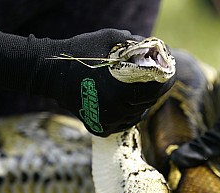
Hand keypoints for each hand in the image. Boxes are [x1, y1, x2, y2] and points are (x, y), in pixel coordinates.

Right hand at [0, 29, 173, 135]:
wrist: (49, 73)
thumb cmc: (80, 52)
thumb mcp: (110, 39)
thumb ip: (134, 43)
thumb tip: (155, 47)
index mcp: (121, 89)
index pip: (156, 89)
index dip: (167, 80)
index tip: (170, 73)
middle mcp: (116, 110)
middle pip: (148, 102)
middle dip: (155, 90)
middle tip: (157, 80)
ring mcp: (107, 121)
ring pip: (137, 114)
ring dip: (143, 103)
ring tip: (141, 90)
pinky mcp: (99, 128)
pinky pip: (123, 123)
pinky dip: (129, 114)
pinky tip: (128, 103)